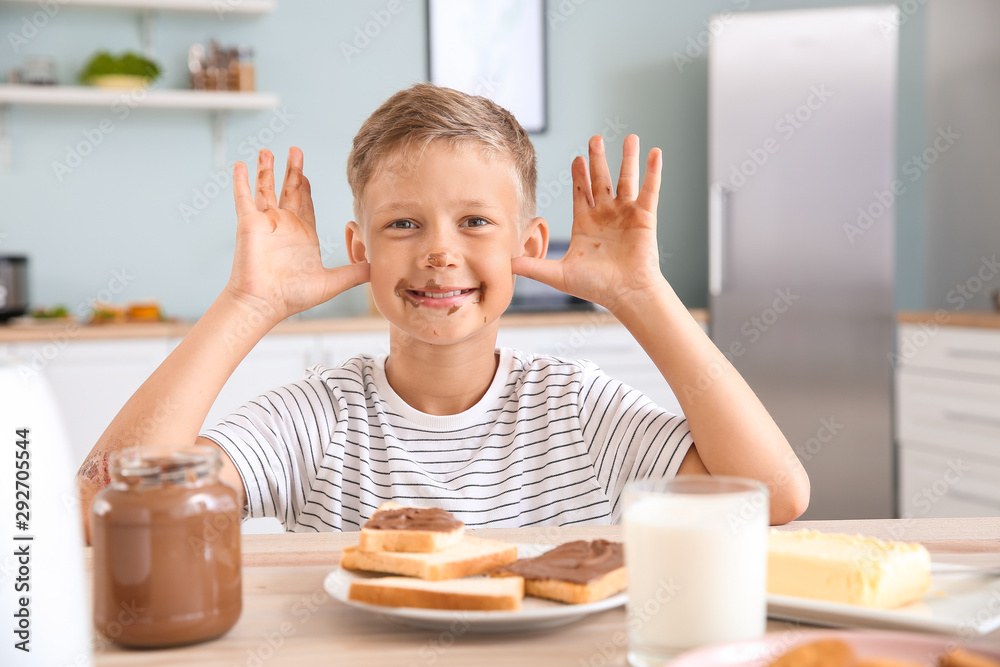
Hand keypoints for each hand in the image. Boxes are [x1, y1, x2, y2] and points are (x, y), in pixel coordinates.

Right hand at [226, 147, 369, 321]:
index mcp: (302, 235)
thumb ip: (354, 273)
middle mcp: (284, 226)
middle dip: (293, 171)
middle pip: (289, 190)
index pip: (306, 205)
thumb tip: (378, 269)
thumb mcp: (331, 282)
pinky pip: (244, 197)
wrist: (264, 304)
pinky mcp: (249, 223)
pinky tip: (241, 165)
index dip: (306, 188)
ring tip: (267, 150)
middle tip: (296, 151)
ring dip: (267, 169)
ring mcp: (266, 223)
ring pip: (266, 189)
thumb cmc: (292, 297)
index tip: (306, 174)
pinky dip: (242, 181)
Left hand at [512, 135, 665, 312]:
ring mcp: (626, 214)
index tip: (576, 158)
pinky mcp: (645, 217)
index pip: (580, 193)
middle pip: (601, 180)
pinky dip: (652, 171)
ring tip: (629, 137)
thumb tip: (507, 264)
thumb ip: (533, 266)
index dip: (579, 175)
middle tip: (595, 139)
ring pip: (626, 180)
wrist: (625, 294)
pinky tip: (654, 153)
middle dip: (598, 159)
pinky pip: (650, 190)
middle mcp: (606, 215)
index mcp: (586, 224)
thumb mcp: (558, 275)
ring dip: (628, 158)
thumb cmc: (595, 287)